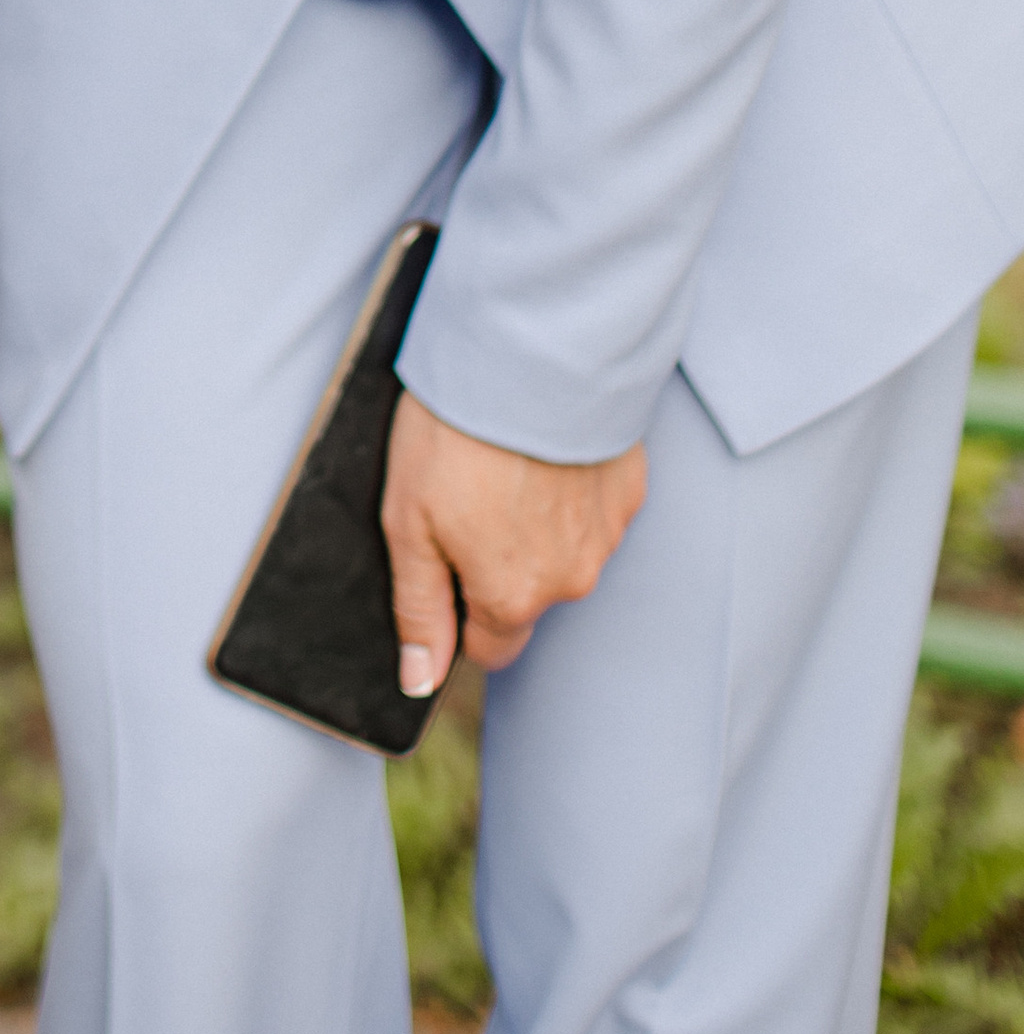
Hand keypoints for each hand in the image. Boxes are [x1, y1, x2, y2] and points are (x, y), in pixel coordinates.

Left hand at [382, 388, 646, 691]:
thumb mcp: (407, 521)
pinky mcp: (627, 488)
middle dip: (495, 562)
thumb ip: (418, 608)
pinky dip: (567, 489)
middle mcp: (570, 580)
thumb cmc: (456, 433)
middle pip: (526, 596)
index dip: (459, 609)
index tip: (443, 557)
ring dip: (534, 524)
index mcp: (512, 596)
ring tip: (502, 462)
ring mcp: (606, 535)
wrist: (529, 353)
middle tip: (466, 494)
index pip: (489, 645)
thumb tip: (419, 680)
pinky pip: (592, 509)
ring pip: (561, 552)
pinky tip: (541, 448)